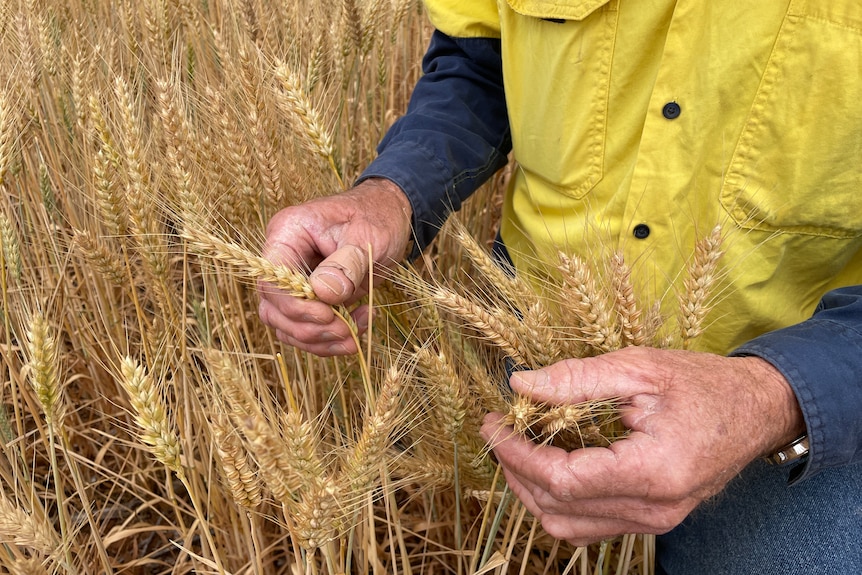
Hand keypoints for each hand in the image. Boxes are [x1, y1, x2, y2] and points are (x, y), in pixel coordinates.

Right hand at [258, 178, 412, 354]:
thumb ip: (345, 265)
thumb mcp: (367, 236)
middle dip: (309, 328)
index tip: (328, 316)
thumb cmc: (377, 217)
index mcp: (288, 233)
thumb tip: (323, 294)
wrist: (389, 215)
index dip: (295, 306)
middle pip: (274, 308)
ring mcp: (294, 280)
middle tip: (346, 331)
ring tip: (354, 335)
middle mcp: (283, 257)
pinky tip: (357, 327)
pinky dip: (329, 338)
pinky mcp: (309, 298)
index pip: (272, 280)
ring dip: (320, 339)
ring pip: (288, 325)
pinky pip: (307, 328)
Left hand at [480, 346, 804, 545]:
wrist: (757, 410)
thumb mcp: (638, 368)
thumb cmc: (702, 384)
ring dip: (531, 490)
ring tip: (515, 448)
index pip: (560, 479)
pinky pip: (588, 525)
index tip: (493, 423)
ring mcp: (653, 522)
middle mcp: (653, 510)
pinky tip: (547, 466)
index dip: (516, 453)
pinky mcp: (651, 521)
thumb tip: (520, 384)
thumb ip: (576, 378)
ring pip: (567, 526)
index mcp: (652, 472)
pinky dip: (557, 501)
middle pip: (557, 509)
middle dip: (515, 469)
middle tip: (498, 430)